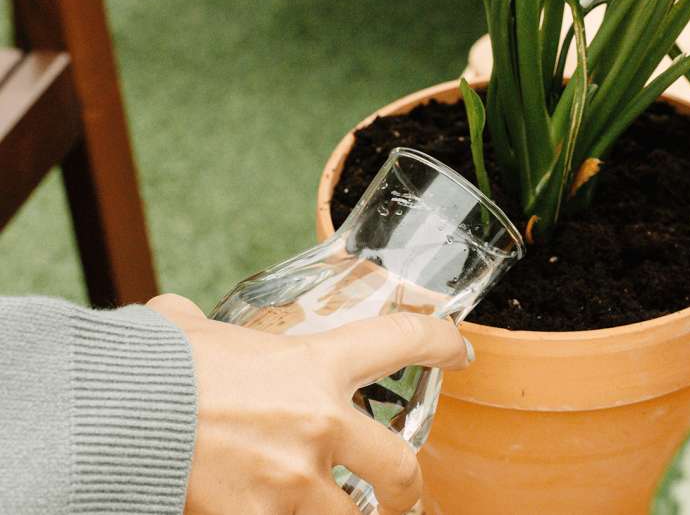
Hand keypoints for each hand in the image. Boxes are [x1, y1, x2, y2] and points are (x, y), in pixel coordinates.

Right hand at [147, 294, 472, 514]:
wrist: (106, 416)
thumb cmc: (147, 365)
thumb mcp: (189, 331)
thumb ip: (200, 325)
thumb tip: (173, 317)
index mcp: (314, 365)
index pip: (403, 340)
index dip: (442, 343)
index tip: (460, 351)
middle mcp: (319, 426)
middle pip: (400, 468)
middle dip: (408, 487)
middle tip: (401, 491)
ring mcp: (294, 483)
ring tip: (337, 513)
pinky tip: (274, 513)